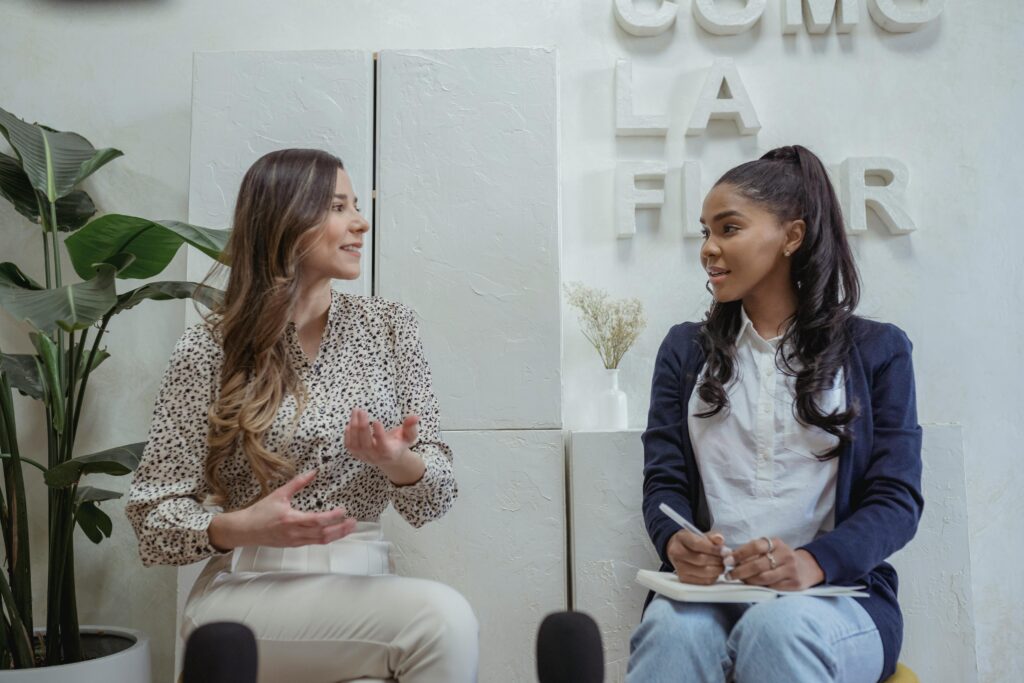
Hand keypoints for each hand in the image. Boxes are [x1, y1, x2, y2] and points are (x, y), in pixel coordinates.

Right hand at [208, 469, 355, 549]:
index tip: (344, 510)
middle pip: (323, 534)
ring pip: (320, 541)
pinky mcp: (294, 545)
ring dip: (337, 535)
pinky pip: (314, 543)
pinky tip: (334, 532)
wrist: (245, 530)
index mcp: (291, 519)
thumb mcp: (279, 494)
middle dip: (340, 529)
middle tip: (354, 521)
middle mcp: (295, 533)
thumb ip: (297, 483)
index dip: (333, 517)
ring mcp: (295, 541)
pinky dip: (326, 538)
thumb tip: (313, 472)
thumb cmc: (260, 512)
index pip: (317, 520)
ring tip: (349, 527)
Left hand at [345, 408, 418, 467]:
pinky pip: (349, 446)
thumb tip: (415, 416)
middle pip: (366, 444)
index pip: (382, 445)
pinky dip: (348, 434)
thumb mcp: (409, 436)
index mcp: (389, 453)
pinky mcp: (357, 455)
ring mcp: (364, 457)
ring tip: (355, 411)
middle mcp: (375, 457)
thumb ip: (411, 427)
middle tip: (361, 411)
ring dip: (353, 427)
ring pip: (355, 444)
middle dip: (362, 426)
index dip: (379, 434)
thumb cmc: (400, 443)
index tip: (376, 421)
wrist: (390, 458)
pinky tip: (350, 422)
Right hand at [667, 530, 728, 584]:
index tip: (725, 551)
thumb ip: (712, 536)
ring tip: (722, 564)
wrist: (678, 549)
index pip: (697, 544)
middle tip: (726, 558)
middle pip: (701, 559)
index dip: (713, 549)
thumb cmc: (692, 542)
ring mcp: (679, 567)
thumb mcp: (701, 534)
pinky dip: (713, 577)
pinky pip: (704, 581)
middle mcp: (677, 553)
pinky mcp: (684, 579)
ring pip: (704, 572)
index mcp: (681, 539)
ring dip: (717, 569)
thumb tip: (720, 540)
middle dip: (718, 560)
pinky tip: (715, 571)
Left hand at [728, 537, 824, 590]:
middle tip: (729, 575)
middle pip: (758, 565)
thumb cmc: (780, 558)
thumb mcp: (770, 549)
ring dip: (748, 580)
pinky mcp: (795, 583)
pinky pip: (772, 587)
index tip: (727, 561)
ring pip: (764, 578)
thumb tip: (728, 556)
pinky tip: (754, 585)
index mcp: (776, 543)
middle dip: (740, 571)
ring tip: (740, 580)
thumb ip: (751, 551)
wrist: (807, 567)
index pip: (755, 546)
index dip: (739, 554)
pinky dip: (760, 586)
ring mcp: (791, 569)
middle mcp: (785, 554)